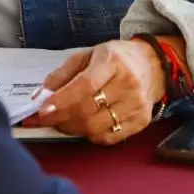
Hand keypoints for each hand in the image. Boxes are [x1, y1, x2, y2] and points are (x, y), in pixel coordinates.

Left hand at [21, 39, 164, 144]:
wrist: (152, 64)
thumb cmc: (115, 59)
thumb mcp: (87, 55)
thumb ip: (62, 74)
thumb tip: (40, 95)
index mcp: (112, 61)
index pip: (84, 85)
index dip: (61, 101)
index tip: (42, 110)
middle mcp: (128, 83)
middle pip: (87, 110)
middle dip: (61, 118)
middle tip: (45, 118)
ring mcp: (137, 104)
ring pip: (96, 127)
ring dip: (72, 128)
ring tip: (63, 121)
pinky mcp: (142, 121)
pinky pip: (109, 137)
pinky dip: (90, 135)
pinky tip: (84, 125)